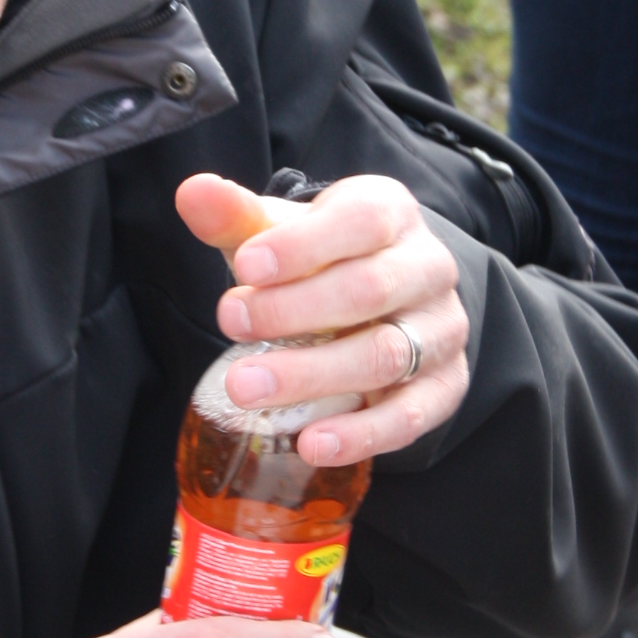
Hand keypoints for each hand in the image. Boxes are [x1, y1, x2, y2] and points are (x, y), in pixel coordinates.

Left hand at [176, 173, 468, 465]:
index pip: (361, 221)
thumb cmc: (321, 260)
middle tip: (230, 324)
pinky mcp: (444, 387)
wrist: (379, 299)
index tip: (246, 266)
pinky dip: (361, 435)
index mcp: (392, 214)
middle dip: (294, 311)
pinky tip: (311, 444)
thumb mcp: (281, 232)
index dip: (305, 245)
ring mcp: (442, 331)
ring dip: (312, 376)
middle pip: (370, 289)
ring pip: (387, 356)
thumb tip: (193, 193)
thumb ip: (238, 216)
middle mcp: (428, 268)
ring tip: (246, 389)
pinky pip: (410, 416)